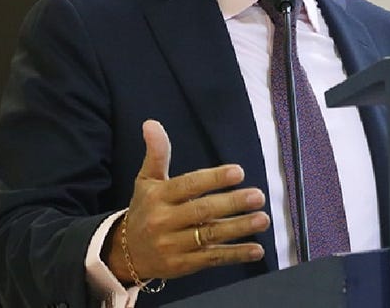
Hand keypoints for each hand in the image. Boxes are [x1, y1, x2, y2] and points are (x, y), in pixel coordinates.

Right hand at [107, 120, 269, 281]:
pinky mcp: (183, 266)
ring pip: (210, 236)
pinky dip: (236, 255)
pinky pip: (212, 259)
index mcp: (157, 197)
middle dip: (232, 203)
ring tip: (262, 219)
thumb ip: (156, 153)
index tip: (238, 172)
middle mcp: (164, 221)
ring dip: (239, 228)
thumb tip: (151, 123)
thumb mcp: (146, 180)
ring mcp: (173, 246)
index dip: (213, 179)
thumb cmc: (144, 209)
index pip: (188, 185)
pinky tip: (256, 249)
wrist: (127, 253)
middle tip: (258, 196)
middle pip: (202, 211)